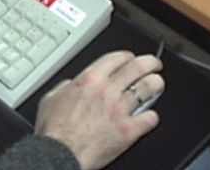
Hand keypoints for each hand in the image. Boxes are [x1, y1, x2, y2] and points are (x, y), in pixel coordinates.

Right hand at [34, 50, 163, 169]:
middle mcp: (107, 91)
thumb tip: (72, 85)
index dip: (127, 56)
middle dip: (150, 63)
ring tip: (157, 84)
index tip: (130, 59)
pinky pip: (150, 118)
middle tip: (154, 65)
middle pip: (138, 67)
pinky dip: (152, 116)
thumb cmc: (54, 130)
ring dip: (156, 84)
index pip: (117, 58)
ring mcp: (119, 110)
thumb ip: (66, 87)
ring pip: (148, 88)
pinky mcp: (128, 131)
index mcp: (89, 80)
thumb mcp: (51, 98)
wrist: (60, 153)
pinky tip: (150, 116)